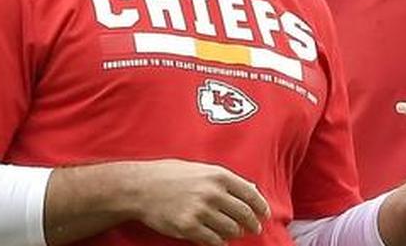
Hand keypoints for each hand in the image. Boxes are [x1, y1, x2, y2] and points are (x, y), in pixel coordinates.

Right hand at [130, 159, 270, 245]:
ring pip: (231, 229)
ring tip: (234, 232)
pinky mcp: (189, 227)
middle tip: (254, 228)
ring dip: (235, 233)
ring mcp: (201, 211)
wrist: (140, 188)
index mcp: (218, 175)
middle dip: (252, 223)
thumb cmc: (170, 175)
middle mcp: (213, 193)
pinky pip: (214, 241)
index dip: (261, 206)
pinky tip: (219, 241)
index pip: (250, 194)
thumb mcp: (201, 168)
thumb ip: (224, 179)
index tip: (264, 214)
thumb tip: (249, 189)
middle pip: (244, 214)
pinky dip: (220, 243)